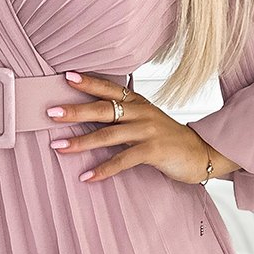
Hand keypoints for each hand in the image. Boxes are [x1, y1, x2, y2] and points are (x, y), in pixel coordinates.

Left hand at [46, 69, 235, 184]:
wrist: (203, 153)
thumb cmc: (170, 139)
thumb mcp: (147, 121)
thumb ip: (125, 117)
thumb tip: (93, 117)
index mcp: (138, 103)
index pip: (109, 89)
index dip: (88, 82)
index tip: (66, 77)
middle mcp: (141, 113)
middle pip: (103, 109)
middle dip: (75, 110)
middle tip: (50, 112)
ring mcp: (148, 131)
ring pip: (108, 134)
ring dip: (81, 142)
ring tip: (58, 147)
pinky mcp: (153, 150)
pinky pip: (123, 160)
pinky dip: (103, 169)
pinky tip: (86, 176)